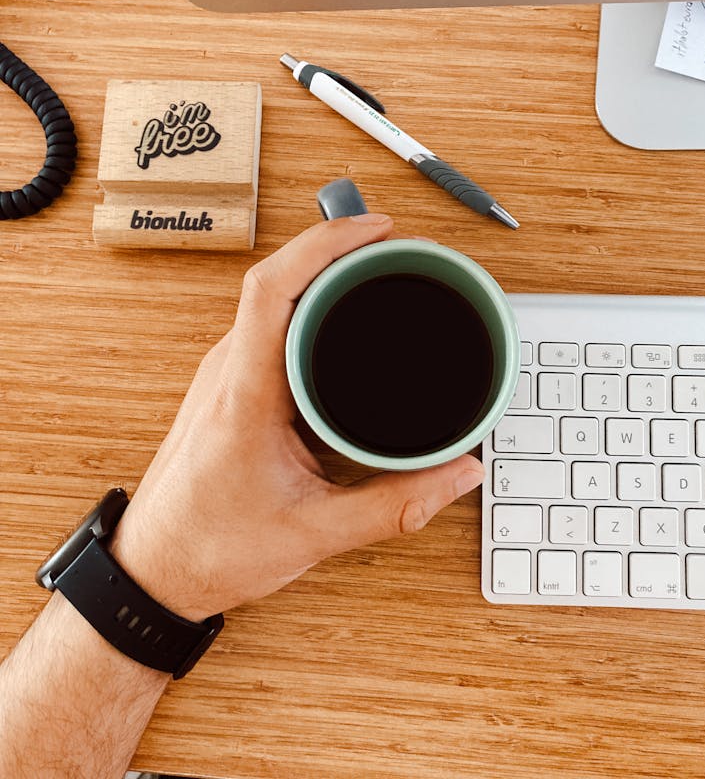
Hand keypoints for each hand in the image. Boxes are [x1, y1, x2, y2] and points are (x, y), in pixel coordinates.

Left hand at [110, 213, 484, 620]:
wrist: (154, 567)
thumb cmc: (211, 547)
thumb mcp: (315, 533)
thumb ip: (396, 506)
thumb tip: (457, 474)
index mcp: (245, 395)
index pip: (272, 290)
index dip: (323, 244)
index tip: (375, 230)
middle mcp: (229, 371)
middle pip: (280, 280)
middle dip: (339, 249)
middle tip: (395, 247)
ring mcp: (226, 374)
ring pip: (274, 301)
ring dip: (323, 276)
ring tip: (375, 270)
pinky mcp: (231, 385)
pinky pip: (271, 326)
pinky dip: (310, 308)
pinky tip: (341, 319)